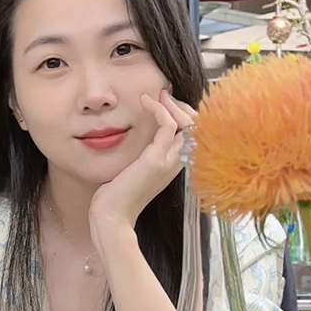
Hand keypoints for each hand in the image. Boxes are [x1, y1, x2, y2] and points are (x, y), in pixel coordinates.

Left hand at [89, 90, 195, 243]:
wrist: (113, 215)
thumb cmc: (119, 195)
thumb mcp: (135, 169)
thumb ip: (143, 153)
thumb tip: (138, 135)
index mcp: (175, 166)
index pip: (194, 135)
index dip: (185, 115)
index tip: (167, 102)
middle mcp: (178, 163)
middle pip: (197, 128)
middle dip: (183, 107)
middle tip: (165, 95)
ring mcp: (169, 161)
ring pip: (188, 124)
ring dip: (173, 105)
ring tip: (158, 95)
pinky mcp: (156, 159)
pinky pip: (168, 125)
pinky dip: (159, 108)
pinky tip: (145, 102)